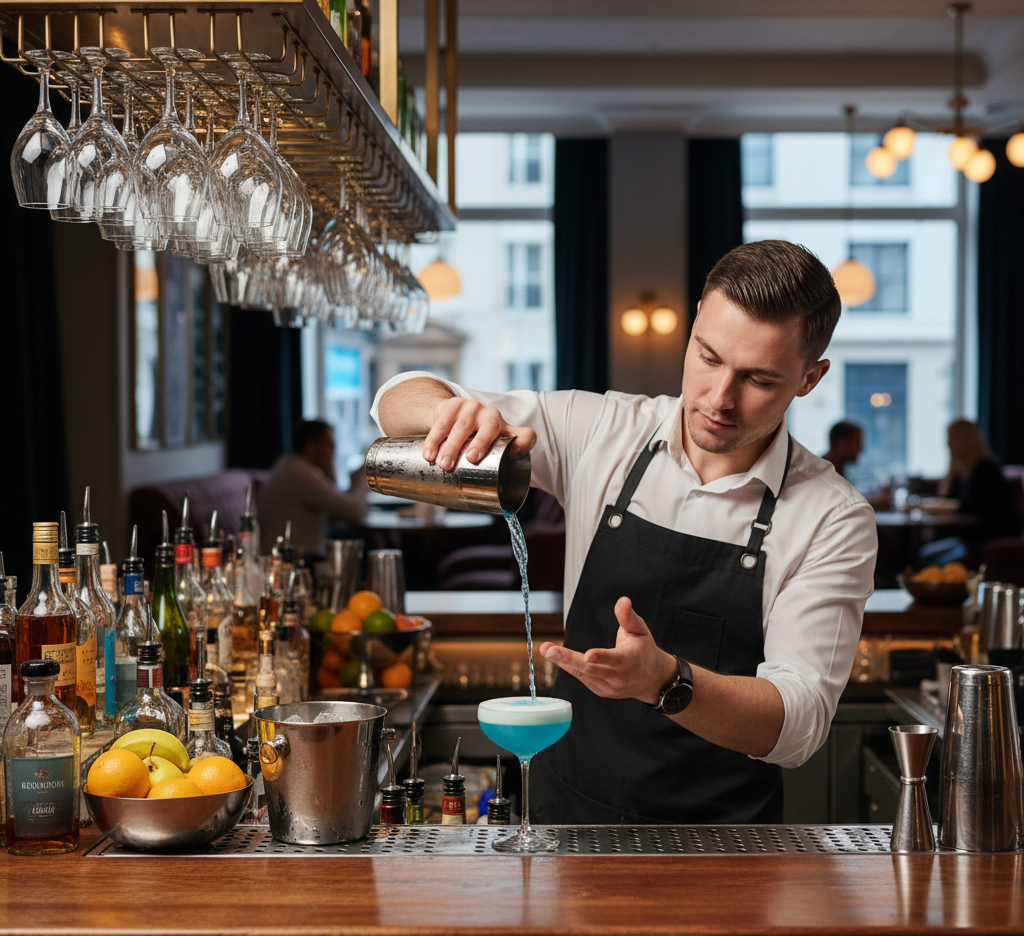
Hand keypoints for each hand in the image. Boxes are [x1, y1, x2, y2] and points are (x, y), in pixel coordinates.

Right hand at [422, 396, 536, 470]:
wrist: (453, 415)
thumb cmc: (476, 442)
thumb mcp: (491, 452)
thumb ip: (494, 473)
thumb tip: (492, 506)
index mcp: (508, 432)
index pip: (525, 436)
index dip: (524, 444)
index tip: (514, 454)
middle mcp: (493, 416)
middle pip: (490, 427)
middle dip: (480, 443)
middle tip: (470, 459)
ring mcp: (472, 409)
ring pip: (463, 426)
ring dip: (452, 445)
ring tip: (444, 464)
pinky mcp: (453, 406)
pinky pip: (442, 423)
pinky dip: (434, 440)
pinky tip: (429, 454)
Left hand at [539, 597, 677, 704]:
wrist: (652, 680)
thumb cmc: (644, 651)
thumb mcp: (640, 630)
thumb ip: (628, 616)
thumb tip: (623, 600)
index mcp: (629, 660)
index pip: (614, 659)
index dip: (601, 657)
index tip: (588, 654)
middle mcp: (618, 677)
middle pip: (590, 669)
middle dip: (567, 659)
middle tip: (548, 650)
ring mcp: (608, 687)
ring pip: (582, 674)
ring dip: (562, 662)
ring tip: (545, 650)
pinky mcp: (600, 691)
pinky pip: (582, 678)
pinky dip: (569, 667)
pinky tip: (557, 656)